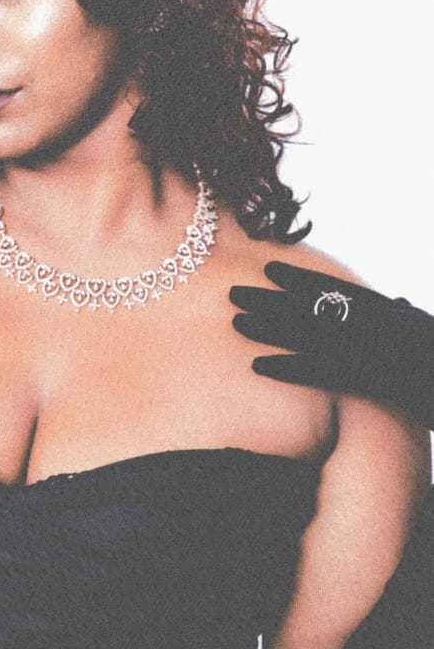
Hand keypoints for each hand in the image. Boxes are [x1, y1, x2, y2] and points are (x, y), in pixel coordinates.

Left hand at [229, 260, 433, 426]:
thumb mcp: (429, 333)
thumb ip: (409, 317)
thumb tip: (392, 300)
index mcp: (396, 316)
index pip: (341, 293)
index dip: (304, 279)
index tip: (269, 268)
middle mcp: (386, 324)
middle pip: (320, 307)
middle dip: (275, 299)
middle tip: (234, 293)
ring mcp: (383, 349)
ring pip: (317, 333)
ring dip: (273, 326)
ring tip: (236, 322)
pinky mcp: (382, 380)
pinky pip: (327, 370)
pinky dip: (291, 366)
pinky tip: (260, 365)